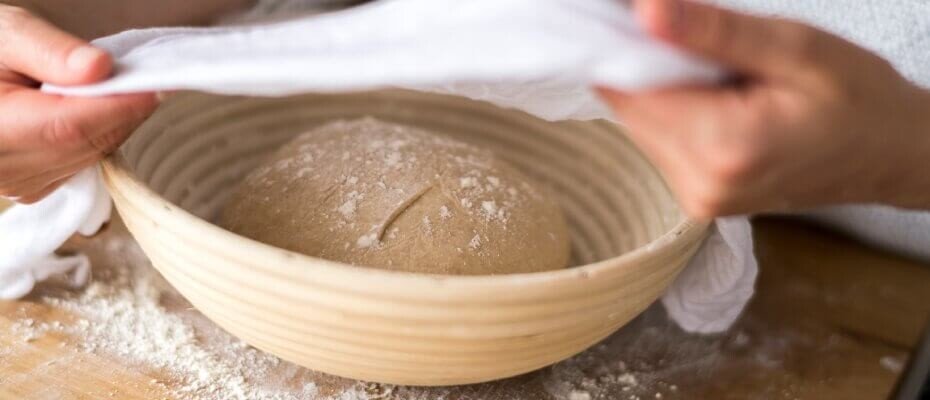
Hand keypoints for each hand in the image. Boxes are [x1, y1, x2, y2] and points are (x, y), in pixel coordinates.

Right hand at [0, 5, 157, 203]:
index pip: (71, 126)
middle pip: (87, 144)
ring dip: (114, 123)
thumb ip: (49, 51)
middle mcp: (4, 167)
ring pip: (92, 155)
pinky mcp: (33, 186)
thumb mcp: (7, 35)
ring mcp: (19, 183)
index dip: (121, 107)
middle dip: (124, 110)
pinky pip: (84, 163)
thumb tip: (99, 68)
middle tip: (146, 79)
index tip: (157, 86)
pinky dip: (100, 136)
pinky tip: (94, 111)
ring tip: (115, 89)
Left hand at [599, 0, 929, 217]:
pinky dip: (677, 112)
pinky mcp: (698, 198)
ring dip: (665, 90)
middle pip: (630, 108)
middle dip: (651, 66)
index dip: (626, 46)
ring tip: (722, 77)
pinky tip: (719, 101)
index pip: (628, 90)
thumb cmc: (858, 100)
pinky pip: (661, 141)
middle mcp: (700, 184)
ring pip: (641, 124)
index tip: (647, 18)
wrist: (892, 155)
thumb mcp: (795, 49)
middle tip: (703, 45)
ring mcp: (698, 198)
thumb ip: (715, 32)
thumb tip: (646, 12)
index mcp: (724, 147)